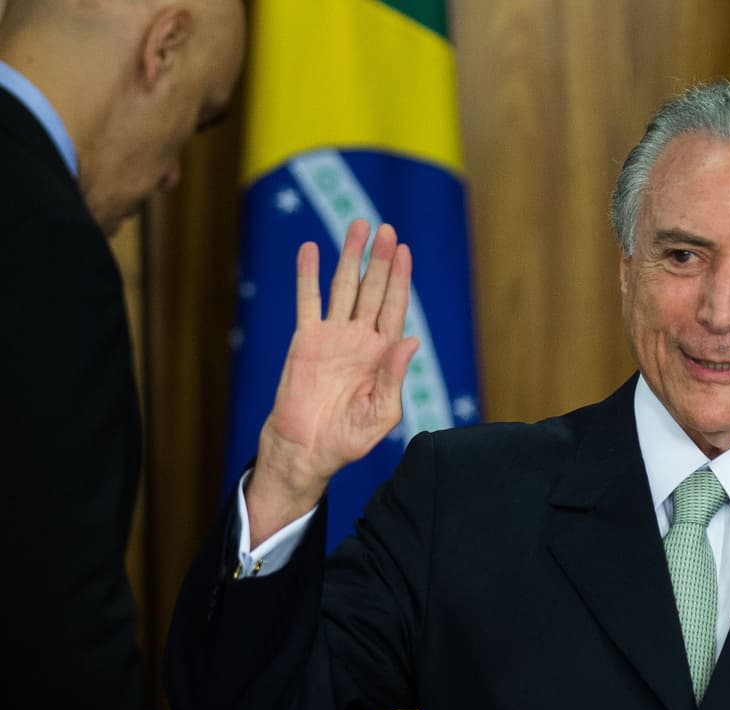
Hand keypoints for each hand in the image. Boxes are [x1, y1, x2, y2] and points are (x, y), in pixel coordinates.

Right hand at [247, 220, 418, 544]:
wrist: (307, 450)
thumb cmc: (348, 438)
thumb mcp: (381, 413)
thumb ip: (395, 376)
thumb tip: (412, 341)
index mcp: (383, 354)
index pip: (395, 308)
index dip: (400, 279)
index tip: (404, 251)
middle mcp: (360, 339)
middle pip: (372, 289)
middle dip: (379, 260)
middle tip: (385, 228)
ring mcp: (332, 336)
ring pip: (343, 287)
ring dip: (350, 257)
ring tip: (357, 226)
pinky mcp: (305, 340)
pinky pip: (307, 301)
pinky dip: (307, 275)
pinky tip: (310, 249)